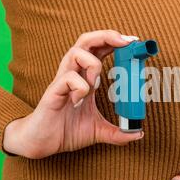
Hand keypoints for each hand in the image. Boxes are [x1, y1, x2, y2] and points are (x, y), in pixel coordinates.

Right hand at [3, 30, 143, 158]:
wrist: (41, 143)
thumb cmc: (66, 131)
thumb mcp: (98, 131)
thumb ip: (117, 132)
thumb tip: (138, 134)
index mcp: (85, 78)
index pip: (99, 50)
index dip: (114, 41)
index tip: (133, 41)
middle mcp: (73, 74)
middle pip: (86, 41)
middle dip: (106, 36)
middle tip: (125, 42)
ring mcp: (62, 81)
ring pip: (75, 53)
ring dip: (92, 64)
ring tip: (96, 83)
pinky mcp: (53, 92)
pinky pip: (67, 78)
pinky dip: (79, 87)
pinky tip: (77, 102)